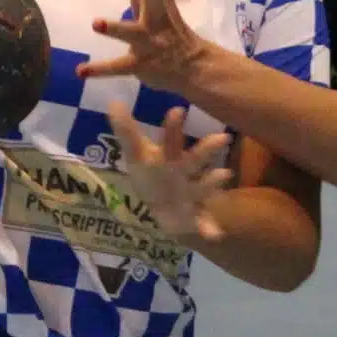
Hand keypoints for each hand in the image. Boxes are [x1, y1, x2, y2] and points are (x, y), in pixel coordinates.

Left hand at [79, 0, 208, 93]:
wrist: (192, 66)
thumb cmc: (165, 24)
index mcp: (159, 1)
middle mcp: (157, 18)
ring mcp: (149, 42)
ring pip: (133, 33)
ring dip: (116, 28)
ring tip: (95, 23)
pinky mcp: (140, 64)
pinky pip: (119, 66)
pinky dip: (100, 69)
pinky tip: (80, 71)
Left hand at [105, 103, 231, 243]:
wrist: (164, 208)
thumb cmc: (152, 174)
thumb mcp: (136, 155)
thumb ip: (126, 131)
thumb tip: (112, 102)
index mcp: (170, 156)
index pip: (171, 139)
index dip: (173, 126)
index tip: (177, 110)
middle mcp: (186, 172)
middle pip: (196, 159)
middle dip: (207, 149)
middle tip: (222, 137)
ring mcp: (193, 193)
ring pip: (204, 187)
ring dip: (213, 183)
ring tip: (224, 175)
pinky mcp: (196, 216)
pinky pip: (205, 222)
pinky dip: (210, 228)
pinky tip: (215, 234)